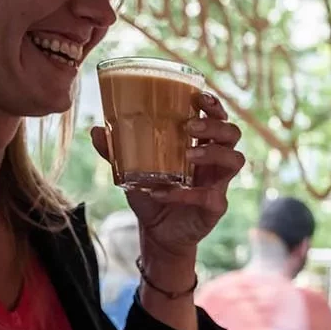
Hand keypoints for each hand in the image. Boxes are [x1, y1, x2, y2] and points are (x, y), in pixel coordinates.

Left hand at [91, 92, 244, 263]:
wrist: (158, 233)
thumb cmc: (152, 194)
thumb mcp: (131, 170)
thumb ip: (117, 151)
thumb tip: (95, 130)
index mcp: (200, 146)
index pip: (217, 119)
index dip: (214, 106)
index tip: (198, 97)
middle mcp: (215, 162)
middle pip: (232, 134)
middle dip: (215, 126)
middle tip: (189, 126)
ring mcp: (218, 184)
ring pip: (235, 160)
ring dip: (213, 153)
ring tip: (188, 154)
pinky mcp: (215, 207)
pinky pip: (210, 196)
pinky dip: (186, 193)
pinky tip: (163, 192)